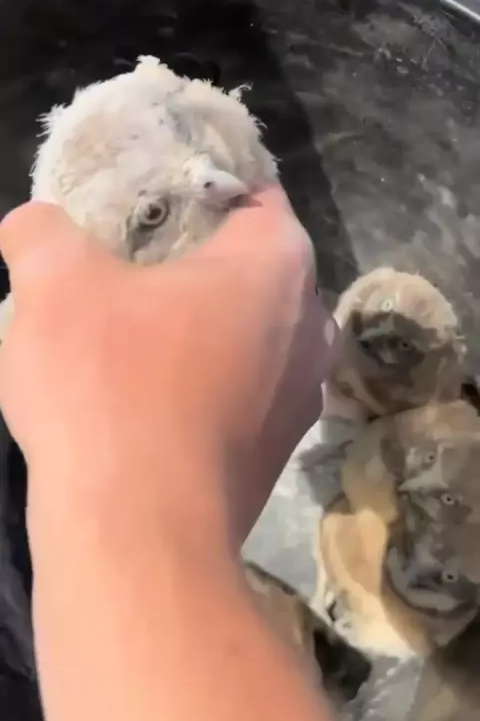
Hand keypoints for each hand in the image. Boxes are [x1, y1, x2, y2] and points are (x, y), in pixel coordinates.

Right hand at [0, 186, 338, 542]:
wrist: (141, 535)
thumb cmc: (110, 385)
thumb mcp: (54, 285)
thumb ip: (42, 233)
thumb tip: (32, 224)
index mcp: (279, 262)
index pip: (250, 193)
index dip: (197, 186)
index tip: (149, 196)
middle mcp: (310, 325)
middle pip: (251, 267)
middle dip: (195, 260)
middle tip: (131, 260)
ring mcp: (302, 397)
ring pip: (249, 335)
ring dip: (199, 328)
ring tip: (135, 330)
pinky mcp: (277, 453)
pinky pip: (240, 392)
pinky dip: (203, 383)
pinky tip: (149, 397)